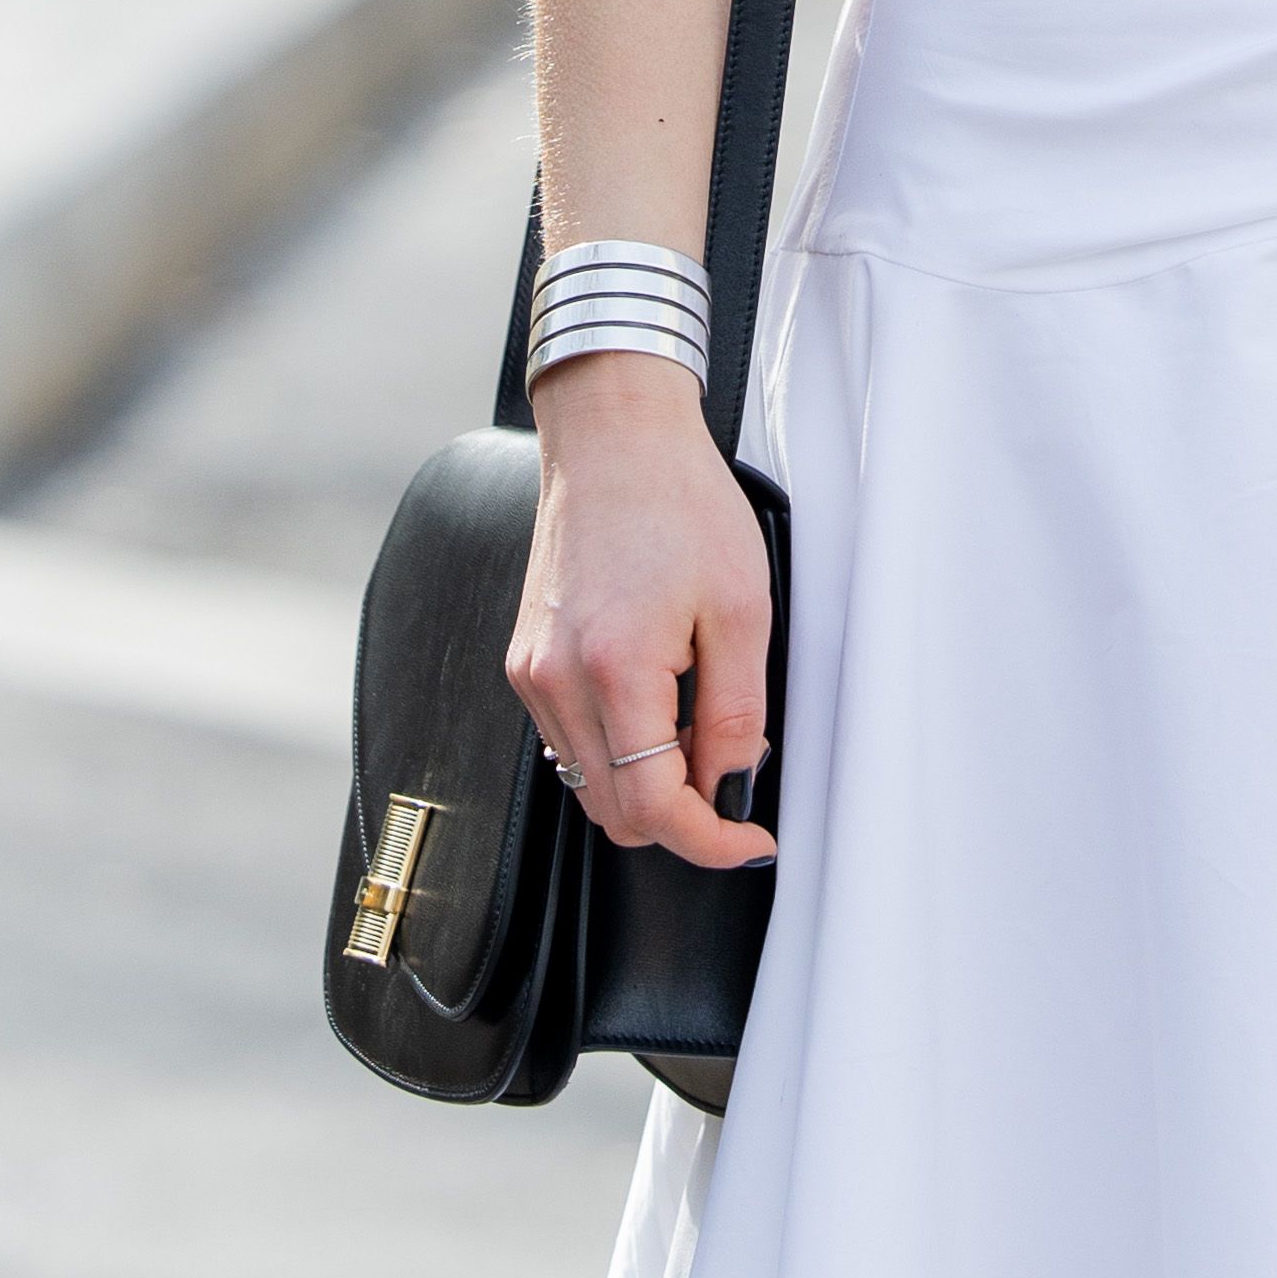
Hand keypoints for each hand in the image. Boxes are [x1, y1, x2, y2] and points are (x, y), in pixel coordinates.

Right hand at [506, 356, 778, 869]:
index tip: (751, 839)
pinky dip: (618, 750)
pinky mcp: (525, 660)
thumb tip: (732, 786)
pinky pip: (570, 742)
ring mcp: (532, 673)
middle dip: (681, 819)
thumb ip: (736, 714)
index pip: (653, 809)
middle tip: (736, 782)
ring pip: (587, 784)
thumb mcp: (742, 610)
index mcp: (614, 671)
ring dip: (647, 785)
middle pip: (613, 813)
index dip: (711, 841)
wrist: (615, 437)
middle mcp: (556, 682)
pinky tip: (660, 707)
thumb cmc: (679, 502)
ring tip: (703, 730)